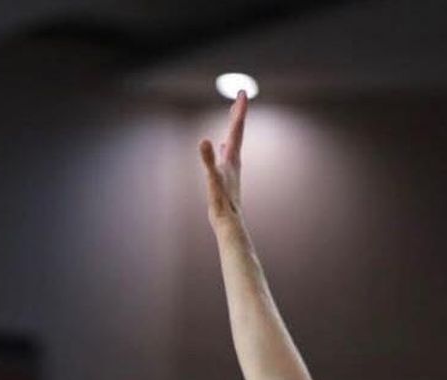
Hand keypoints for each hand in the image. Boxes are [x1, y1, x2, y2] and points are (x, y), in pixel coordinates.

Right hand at [199, 91, 247, 225]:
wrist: (228, 220)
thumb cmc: (221, 201)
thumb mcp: (212, 178)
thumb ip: (208, 159)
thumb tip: (203, 140)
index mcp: (231, 157)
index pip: (236, 128)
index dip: (239, 110)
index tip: (242, 92)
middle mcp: (234, 159)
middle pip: (237, 131)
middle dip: (238, 113)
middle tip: (240, 95)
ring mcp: (230, 167)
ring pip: (234, 142)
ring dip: (233, 127)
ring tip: (234, 115)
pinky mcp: (226, 176)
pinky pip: (227, 155)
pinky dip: (226, 146)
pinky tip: (223, 146)